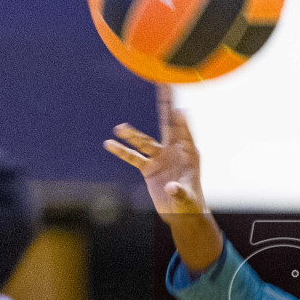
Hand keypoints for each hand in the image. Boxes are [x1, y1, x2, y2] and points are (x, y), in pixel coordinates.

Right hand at [105, 86, 206, 216]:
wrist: (180, 214)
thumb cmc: (190, 204)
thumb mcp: (187, 199)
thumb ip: (180, 192)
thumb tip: (171, 188)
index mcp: (189, 154)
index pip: (184, 134)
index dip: (181, 123)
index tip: (178, 110)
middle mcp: (174, 151)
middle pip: (167, 124)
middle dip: (165, 105)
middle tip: (163, 85)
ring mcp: (160, 157)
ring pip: (144, 142)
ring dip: (132, 135)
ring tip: (119, 128)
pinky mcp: (149, 168)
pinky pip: (133, 157)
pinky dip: (121, 151)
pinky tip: (109, 144)